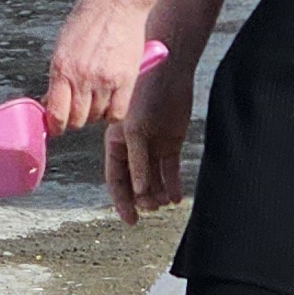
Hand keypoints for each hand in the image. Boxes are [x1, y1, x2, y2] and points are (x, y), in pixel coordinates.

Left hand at [42, 0, 157, 133]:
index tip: (55, 126)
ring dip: (94, 114)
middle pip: (76, 120)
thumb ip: (58, 73)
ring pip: (96, 118)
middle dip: (74, 119)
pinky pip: (117, 113)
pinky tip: (110, 101)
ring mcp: (105, 81)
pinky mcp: (126, 80)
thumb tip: (51, 99)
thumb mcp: (63, 44)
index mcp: (61, 67)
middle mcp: (81, 77)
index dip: (54, 125)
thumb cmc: (90, 17)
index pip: (55, 112)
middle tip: (76, 109)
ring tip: (95, 98)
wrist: (118, 1)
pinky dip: (113, 113)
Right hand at [105, 56, 192, 224]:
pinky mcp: (171, 143)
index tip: (131, 220)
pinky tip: (177, 197)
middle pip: (136, 182)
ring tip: (166, 201)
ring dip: (159, 193)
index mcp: (117, 143)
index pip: (116, 178)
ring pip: (154, 178)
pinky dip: (174, 184)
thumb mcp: (135, 131)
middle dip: (143, 199)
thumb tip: (138, 192)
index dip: (121, 200)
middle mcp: (133, 148)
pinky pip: (171, 169)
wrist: (169, 74)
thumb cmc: (144, 97)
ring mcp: (153, 146)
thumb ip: (136, 161)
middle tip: (153, 207)